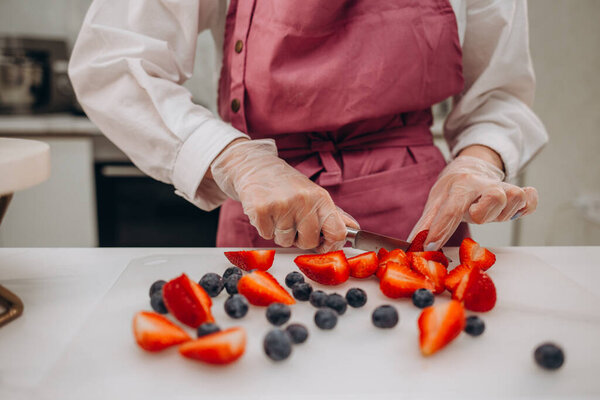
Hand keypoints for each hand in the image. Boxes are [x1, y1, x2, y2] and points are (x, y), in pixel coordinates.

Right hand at [210, 139, 358, 251]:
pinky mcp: (261, 210)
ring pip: (285, 241)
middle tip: (292, 222)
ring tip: (277, 213)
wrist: (257, 165)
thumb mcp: (314, 194)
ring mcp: (282, 205)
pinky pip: (267, 236)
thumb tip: (354, 229)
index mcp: (321, 197)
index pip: (338, 232)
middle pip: (308, 242)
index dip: (330, 245)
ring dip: (280, 233)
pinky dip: (265, 228)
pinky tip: (266, 212)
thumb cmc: (288, 184)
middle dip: (299, 238)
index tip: (321, 244)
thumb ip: (333, 214)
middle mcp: (304, 200)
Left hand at [409, 154, 537, 249]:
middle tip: (475, 215)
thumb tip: (411, 245)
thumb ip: (424, 225)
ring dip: (502, 214)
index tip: (430, 247)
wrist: (472, 166)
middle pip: (495, 199)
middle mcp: (484, 183)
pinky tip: (514, 209)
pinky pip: (531, 201)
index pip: (452, 209)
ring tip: (489, 212)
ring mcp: (505, 187)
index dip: (441, 230)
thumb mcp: (435, 202)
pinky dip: (527, 207)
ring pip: (513, 200)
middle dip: (484, 213)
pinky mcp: (521, 193)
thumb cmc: (452, 189)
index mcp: (460, 185)